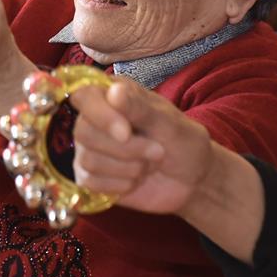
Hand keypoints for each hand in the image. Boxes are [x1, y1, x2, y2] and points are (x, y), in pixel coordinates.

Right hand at [71, 78, 264, 263]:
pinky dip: (119, 185)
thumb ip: (139, 108)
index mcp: (111, 95)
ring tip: (149, 165)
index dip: (100, 115)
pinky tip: (136, 180)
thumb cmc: (182, 142)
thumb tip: (113, 91)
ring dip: (127, 168)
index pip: (84, 96)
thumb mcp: (169, 123)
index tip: (126, 133)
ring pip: (88, 160)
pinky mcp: (91, 176)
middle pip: (84, 133)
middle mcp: (94, 119)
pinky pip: (90, 183)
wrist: (192, 181)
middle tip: (157, 152)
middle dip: (125, 150)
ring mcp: (91, 148)